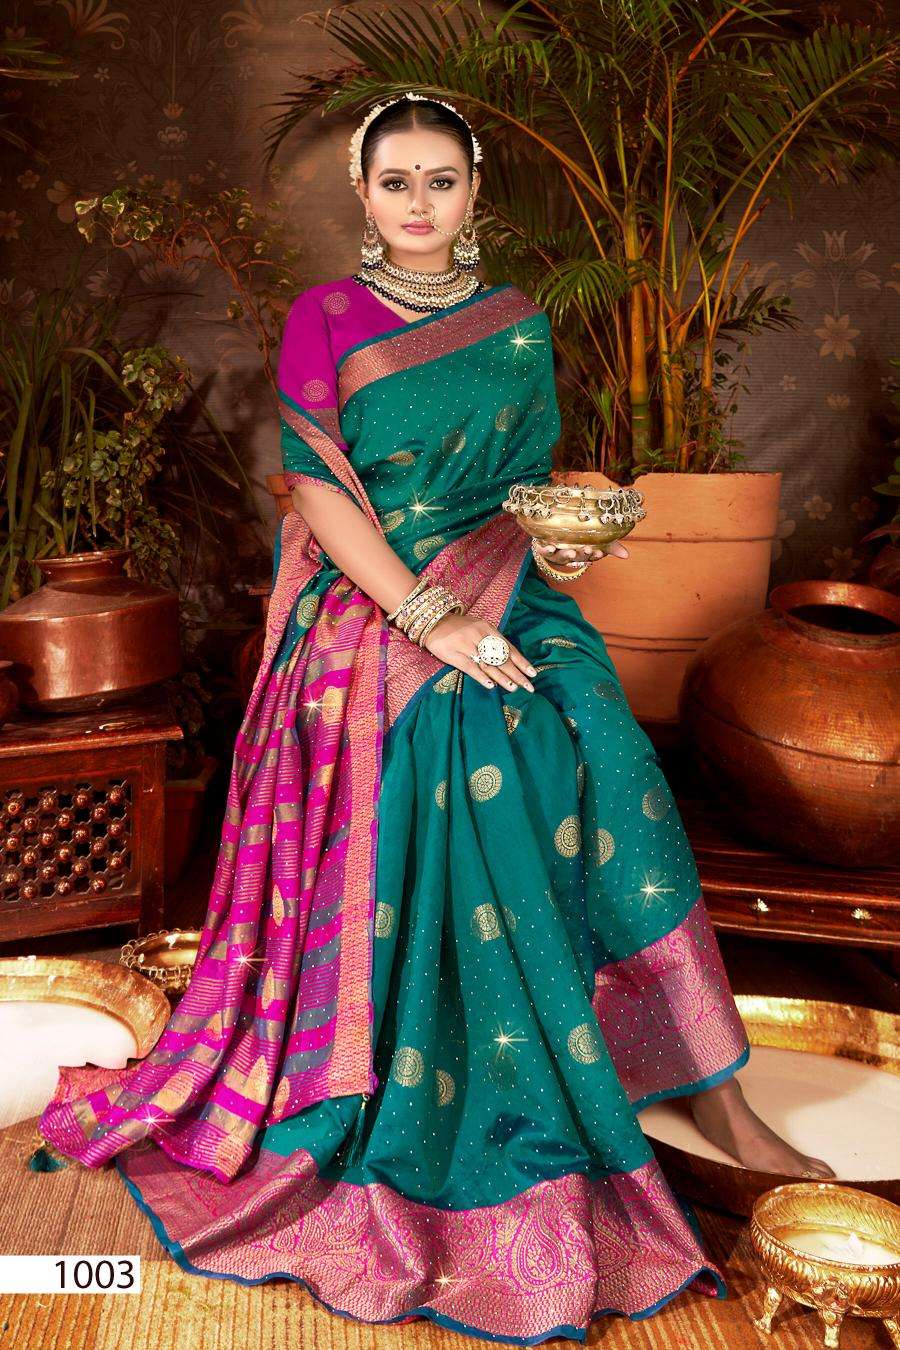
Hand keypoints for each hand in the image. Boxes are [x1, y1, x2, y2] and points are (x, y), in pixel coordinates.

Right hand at [421, 613, 536, 692]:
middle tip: (528, 687)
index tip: (533, 673)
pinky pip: (470, 668)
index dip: (521, 661)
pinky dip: (481, 677)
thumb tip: (510, 659)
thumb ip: (492, 641)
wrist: (433, 622)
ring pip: (488, 664)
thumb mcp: (479, 627)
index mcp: (488, 629)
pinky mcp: (454, 655)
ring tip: (513, 688)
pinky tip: (491, 686)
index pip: (509, 648)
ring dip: (502, 677)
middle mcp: (479, 636)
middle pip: (501, 658)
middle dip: (516, 674)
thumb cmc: (459, 627)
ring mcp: (467, 645)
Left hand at [533, 538, 628, 565]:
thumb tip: (626, 555)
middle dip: (583, 554)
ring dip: (567, 555)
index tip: (599, 551)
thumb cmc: (577, 539)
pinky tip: (550, 548)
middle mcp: (571, 555)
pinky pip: (545, 552)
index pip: (591, 556)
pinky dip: (547, 551)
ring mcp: (557, 553)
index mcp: (583, 553)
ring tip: (571, 552)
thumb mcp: (595, 540)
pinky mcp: (545, 549)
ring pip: (562, 557)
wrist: (553, 535)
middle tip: (587, 549)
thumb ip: (610, 546)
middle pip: (578, 557)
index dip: (595, 555)